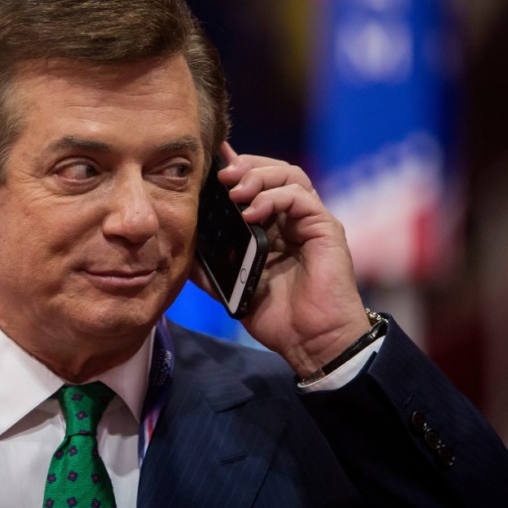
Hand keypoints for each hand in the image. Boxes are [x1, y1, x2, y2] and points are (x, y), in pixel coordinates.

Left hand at [191, 143, 370, 377]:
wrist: (309, 342)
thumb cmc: (277, 316)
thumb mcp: (232, 286)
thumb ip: (210, 266)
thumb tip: (181, 251)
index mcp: (273, 226)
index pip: (257, 184)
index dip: (236, 170)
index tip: (209, 165)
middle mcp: (293, 218)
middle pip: (274, 170)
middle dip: (245, 167)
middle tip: (221, 176)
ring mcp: (311, 221)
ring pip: (290, 175)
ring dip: (258, 176)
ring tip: (234, 192)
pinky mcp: (325, 228)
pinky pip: (301, 197)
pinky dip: (274, 197)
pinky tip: (251, 212)